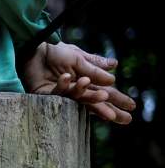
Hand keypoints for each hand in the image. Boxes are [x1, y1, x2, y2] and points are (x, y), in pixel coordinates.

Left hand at [21, 42, 135, 123]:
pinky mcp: (45, 96)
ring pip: (78, 100)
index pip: (105, 93)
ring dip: (91, 97)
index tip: (132, 108)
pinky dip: (63, 85)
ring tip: (104, 96)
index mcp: (85, 82)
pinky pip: (57, 93)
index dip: (117, 101)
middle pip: (94, 104)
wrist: (35, 48)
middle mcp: (74, 91)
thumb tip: (116, 68)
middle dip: (110, 110)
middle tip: (126, 119)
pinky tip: (67, 77)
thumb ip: (95, 66)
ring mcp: (61, 95)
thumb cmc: (56, 52)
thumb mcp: (79, 58)